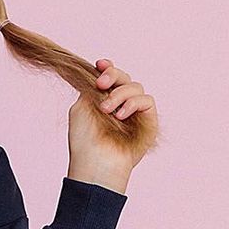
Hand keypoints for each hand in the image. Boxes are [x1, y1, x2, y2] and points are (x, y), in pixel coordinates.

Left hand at [67, 59, 158, 191]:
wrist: (95, 163)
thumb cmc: (84, 141)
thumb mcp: (81, 108)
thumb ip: (90, 88)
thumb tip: (100, 72)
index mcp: (104, 101)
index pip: (111, 78)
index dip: (108, 68)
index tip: (100, 65)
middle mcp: (120, 105)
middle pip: (125, 78)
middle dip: (113, 76)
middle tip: (101, 84)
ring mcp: (135, 113)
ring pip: (136, 87)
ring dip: (120, 94)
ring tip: (106, 109)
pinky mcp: (148, 121)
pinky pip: (147, 100)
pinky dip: (133, 103)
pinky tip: (120, 115)